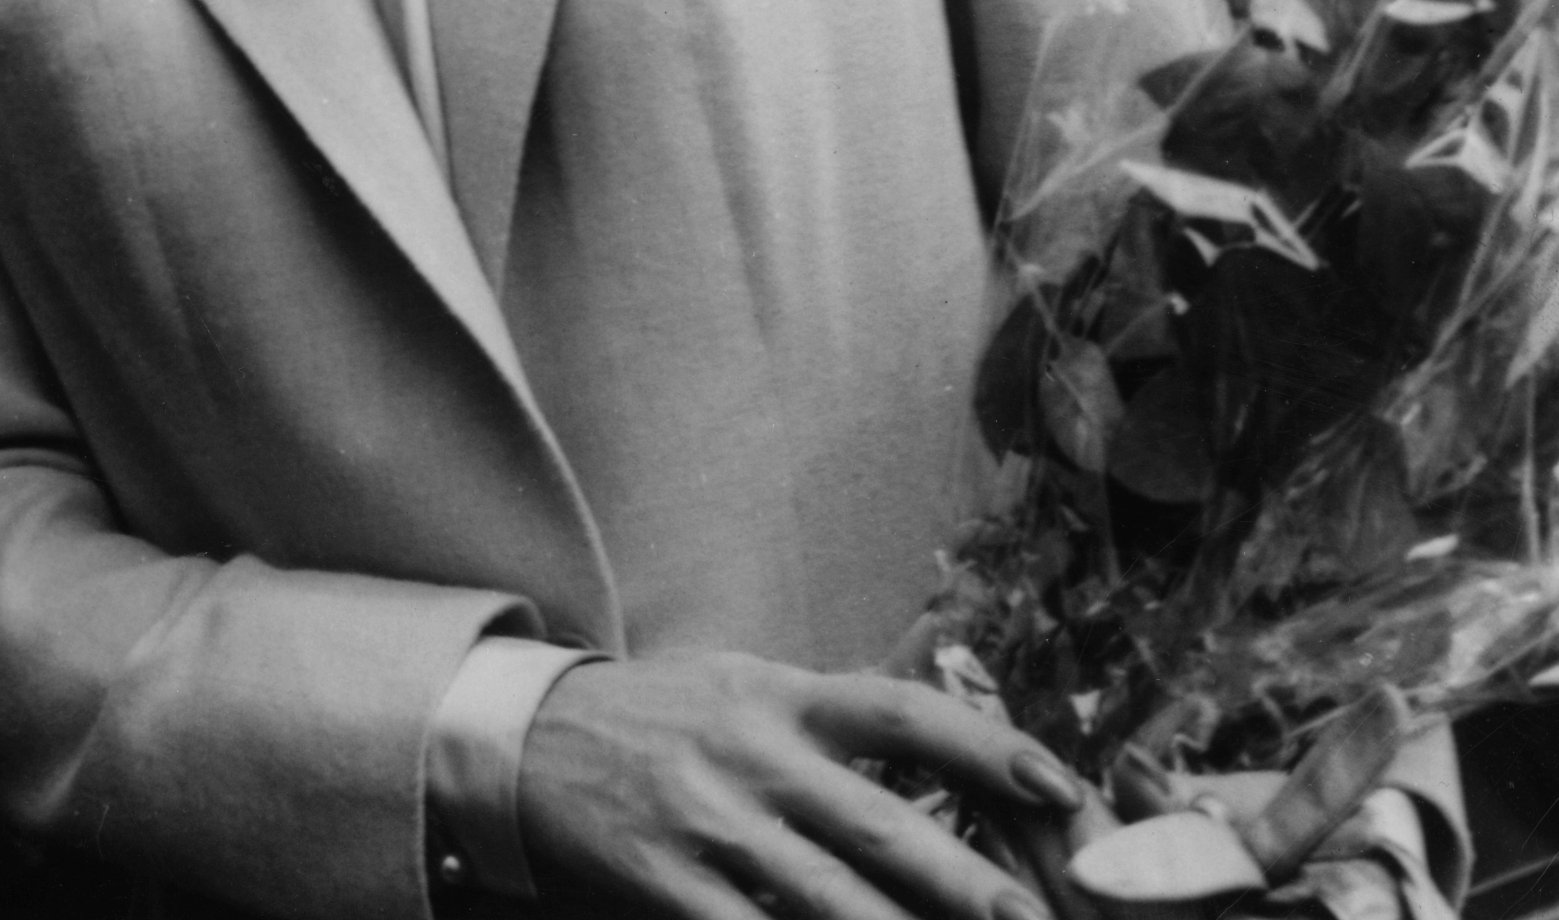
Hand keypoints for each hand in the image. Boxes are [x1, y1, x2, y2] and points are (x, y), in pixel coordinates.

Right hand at [521, 655, 1083, 919]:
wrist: (523, 735)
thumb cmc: (659, 715)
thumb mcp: (743, 686)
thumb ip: (834, 718)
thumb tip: (949, 754)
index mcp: (781, 696)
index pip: (902, 714)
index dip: (985, 746)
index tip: (1062, 787)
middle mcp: (751, 752)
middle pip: (881, 824)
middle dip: (969, 883)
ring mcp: (707, 819)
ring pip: (826, 899)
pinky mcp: (665, 878)